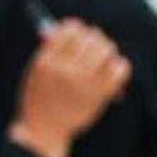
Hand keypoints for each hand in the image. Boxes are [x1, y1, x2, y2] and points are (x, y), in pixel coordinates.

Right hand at [7, 19, 130, 156]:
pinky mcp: (100, 94)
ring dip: (107, 50)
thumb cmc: (40, 98)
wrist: (44, 129)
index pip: (69, 30)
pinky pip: (120, 70)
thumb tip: (72, 27)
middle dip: (95, 38)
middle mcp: (66, 69)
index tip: (79, 31)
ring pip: (106, 50)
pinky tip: (115, 68)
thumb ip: (51, 50)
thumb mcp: (36, 71)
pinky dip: (120, 65)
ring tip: (104, 56)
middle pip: (91, 38)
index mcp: (47, 61)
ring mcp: (84, 82)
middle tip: (95, 44)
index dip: (77, 27)